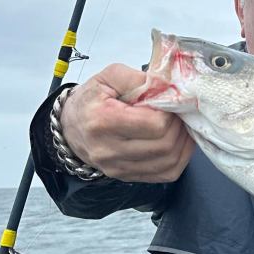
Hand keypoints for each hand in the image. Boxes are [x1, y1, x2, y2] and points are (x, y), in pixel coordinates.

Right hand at [60, 65, 194, 181]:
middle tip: (178, 112)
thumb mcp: (109, 77)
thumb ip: (138, 78)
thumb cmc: (91, 100)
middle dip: (179, 126)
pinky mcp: (126, 176)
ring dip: (183, 142)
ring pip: (169, 162)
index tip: (170, 101)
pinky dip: (180, 158)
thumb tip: (167, 86)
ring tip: (180, 125)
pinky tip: (179, 142)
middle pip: (164, 144)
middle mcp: (108, 149)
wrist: (70, 126)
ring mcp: (117, 167)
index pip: (154, 124)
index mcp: (103, 121)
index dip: (170, 112)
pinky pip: (166, 174)